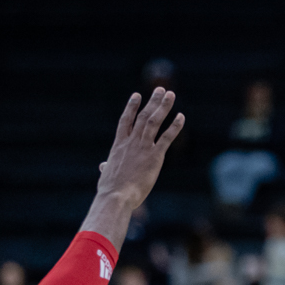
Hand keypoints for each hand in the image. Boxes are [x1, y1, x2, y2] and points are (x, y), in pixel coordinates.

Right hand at [96, 88, 184, 209]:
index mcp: (119, 145)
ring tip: (170, 94)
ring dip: (163, 106)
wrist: (116, 196)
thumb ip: (107, 167)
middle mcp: (131, 142)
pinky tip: (181, 117)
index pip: (125, 120)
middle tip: (160, 89)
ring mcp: (143, 147)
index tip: (137, 95)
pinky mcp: (154, 156)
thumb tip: (103, 166)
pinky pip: (166, 138)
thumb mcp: (107, 174)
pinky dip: (174, 126)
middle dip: (152, 101)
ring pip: (153, 121)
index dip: (131, 107)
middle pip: (142, 116)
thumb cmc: (110, 189)